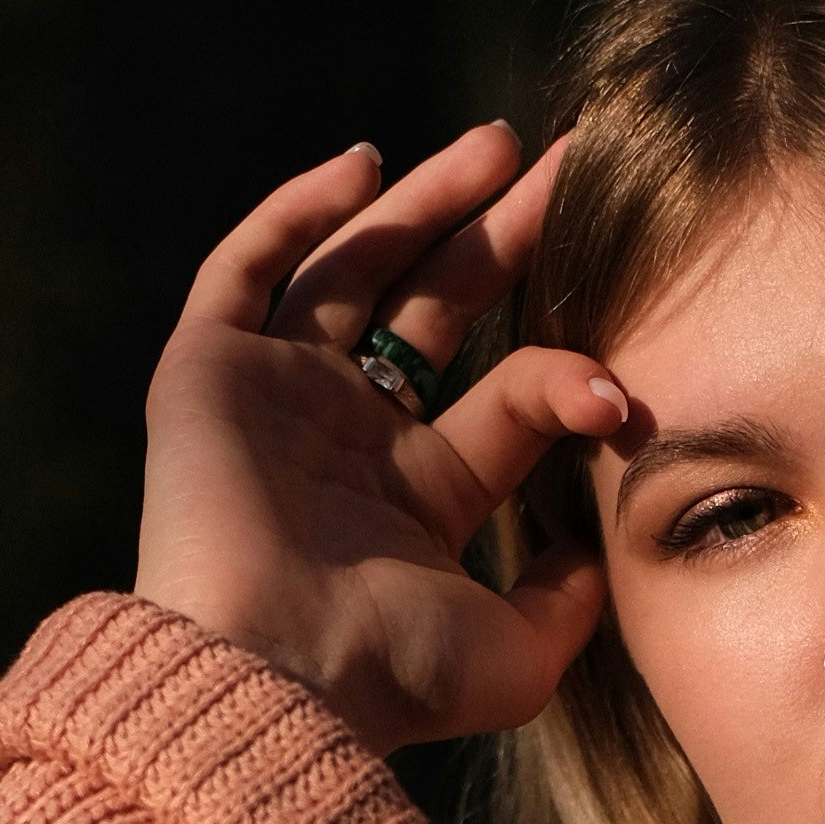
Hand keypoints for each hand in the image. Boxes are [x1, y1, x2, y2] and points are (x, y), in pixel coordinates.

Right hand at [133, 122, 620, 752]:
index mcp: (422, 495)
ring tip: (496, 145)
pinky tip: (364, 164)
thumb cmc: (394, 678)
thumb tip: (610, 539)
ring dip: (422, 203)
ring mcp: (277, 399)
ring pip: (353, 270)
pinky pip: (247, 271)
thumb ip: (574, 596)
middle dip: (503, 237)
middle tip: (570, 168)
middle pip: (438, 308)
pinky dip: (297, 212)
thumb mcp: (520, 654)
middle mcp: (350, 438)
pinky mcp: (207, 373)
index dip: (564, 368)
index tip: (617, 378)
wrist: (274, 677)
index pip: (507, 393)